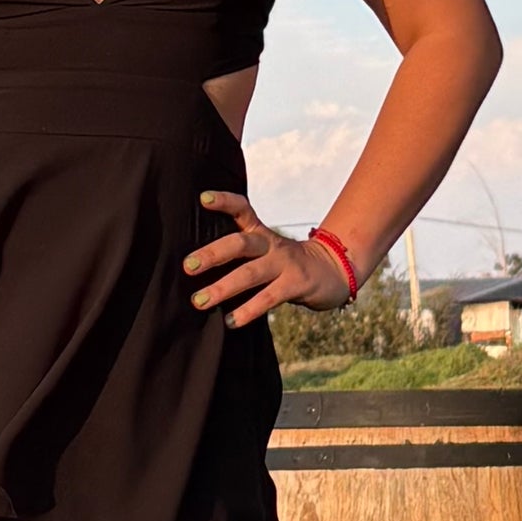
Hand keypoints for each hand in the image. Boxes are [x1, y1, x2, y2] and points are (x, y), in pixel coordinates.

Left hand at [188, 192, 355, 329]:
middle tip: (188, 266)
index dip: (224, 202)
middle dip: (212, 254)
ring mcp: (285, 264)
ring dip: (223, 287)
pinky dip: (249, 310)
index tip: (203, 198)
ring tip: (200, 301)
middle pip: (240, 244)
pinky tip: (231, 321)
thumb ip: (240, 255)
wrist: (333, 271)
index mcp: (261, 233)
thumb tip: (197, 266)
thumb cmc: (286, 264)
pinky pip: (269, 297)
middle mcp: (271, 245)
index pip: (242, 210)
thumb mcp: (265, 251)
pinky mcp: (297, 284)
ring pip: (251, 273)